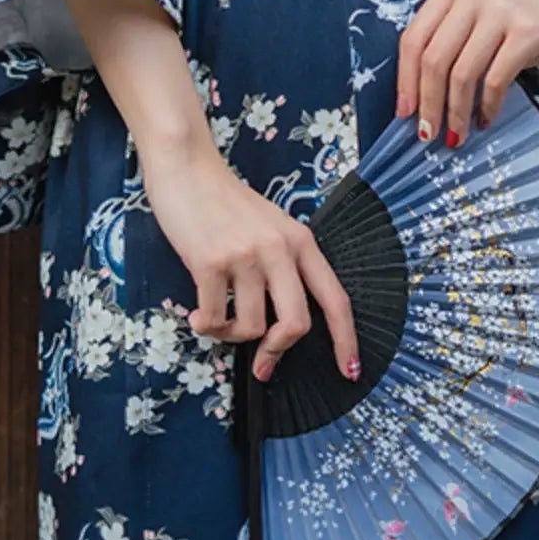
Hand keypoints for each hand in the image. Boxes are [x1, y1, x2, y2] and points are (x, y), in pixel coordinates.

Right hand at [140, 143, 359, 387]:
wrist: (187, 168)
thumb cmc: (226, 202)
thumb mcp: (269, 227)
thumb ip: (282, 266)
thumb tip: (280, 327)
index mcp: (300, 241)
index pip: (335, 298)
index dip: (346, 339)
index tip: (351, 371)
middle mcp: (278, 249)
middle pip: (296, 323)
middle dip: (278, 353)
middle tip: (262, 368)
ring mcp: (244, 255)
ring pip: (251, 327)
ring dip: (231, 335)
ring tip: (215, 319)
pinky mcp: (209, 262)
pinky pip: (214, 320)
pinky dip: (206, 327)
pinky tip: (197, 316)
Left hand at [396, 0, 538, 146]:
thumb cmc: (527, 18)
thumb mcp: (484, 17)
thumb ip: (454, 40)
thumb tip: (421, 94)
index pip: (414, 37)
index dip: (405, 79)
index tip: (404, 112)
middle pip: (434, 57)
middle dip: (428, 103)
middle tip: (428, 134)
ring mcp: (501, 8)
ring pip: (462, 72)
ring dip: (456, 112)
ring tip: (457, 134)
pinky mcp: (528, 29)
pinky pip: (496, 79)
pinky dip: (487, 106)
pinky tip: (486, 118)